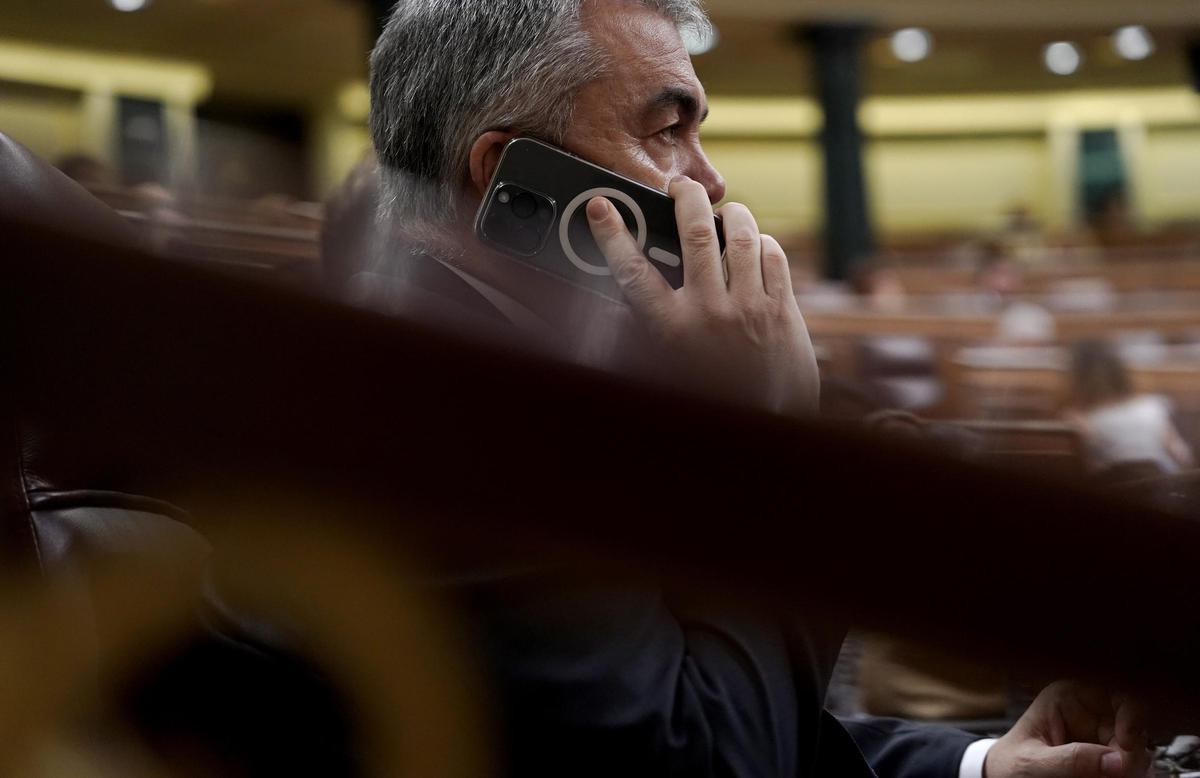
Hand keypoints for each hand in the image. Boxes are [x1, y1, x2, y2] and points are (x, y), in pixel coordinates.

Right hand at [585, 177, 818, 416]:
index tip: (601, 206)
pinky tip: (752, 248)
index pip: (632, 270)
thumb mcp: (663, 368)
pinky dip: (761, 244)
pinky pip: (773, 257)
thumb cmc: (709, 400)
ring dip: (731, 214)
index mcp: (670, 329)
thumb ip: (641, 332)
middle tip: (680, 187)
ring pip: (741, 236)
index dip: (612, 234)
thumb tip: (612, 304)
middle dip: (685, 198)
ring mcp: (751, 309)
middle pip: (695, 232)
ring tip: (723, 212)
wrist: (766, 428)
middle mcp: (710, 313)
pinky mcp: (783, 311)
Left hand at [985, 681, 1151, 777]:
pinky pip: (1129, 767)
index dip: (1131, 713)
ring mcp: (1101, 738)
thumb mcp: (1034, 762)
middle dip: (1132, 752)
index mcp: (1068, 697)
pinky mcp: (1106, 761)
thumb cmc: (1009, 765)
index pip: (1115, 692)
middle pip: (1133, 726)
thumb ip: (1072, 759)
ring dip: (1133, 767)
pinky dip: (1128, 775)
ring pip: (1137, 750)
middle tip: (1123, 773)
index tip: (1127, 744)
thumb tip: (1117, 761)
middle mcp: (1090, 713)